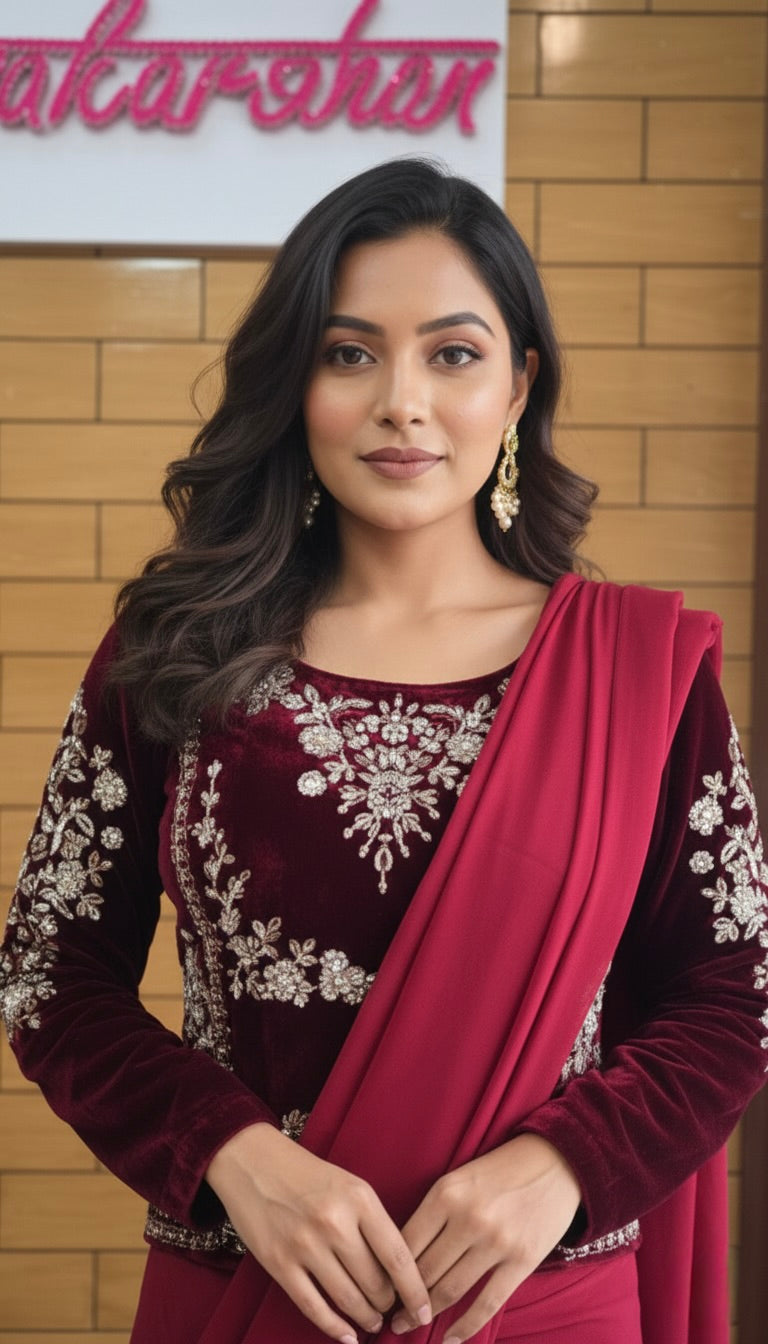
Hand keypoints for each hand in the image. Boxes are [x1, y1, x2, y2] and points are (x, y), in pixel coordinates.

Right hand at [205, 1123, 431, 1342]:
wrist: (253, 1161)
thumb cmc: (306, 1174)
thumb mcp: (350, 1185)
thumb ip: (373, 1221)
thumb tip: (396, 1269)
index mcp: (359, 1199)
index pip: (398, 1256)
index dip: (415, 1291)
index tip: (424, 1310)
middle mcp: (335, 1222)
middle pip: (375, 1282)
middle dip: (388, 1303)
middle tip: (391, 1309)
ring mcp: (305, 1245)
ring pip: (348, 1298)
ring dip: (365, 1318)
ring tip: (373, 1322)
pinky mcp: (279, 1263)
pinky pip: (313, 1306)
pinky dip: (334, 1327)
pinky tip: (347, 1336)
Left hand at [390, 1134, 580, 1341]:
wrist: (556, 1161)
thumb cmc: (500, 1170)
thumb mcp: (459, 1179)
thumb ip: (433, 1211)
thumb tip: (402, 1255)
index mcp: (446, 1193)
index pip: (405, 1243)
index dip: (388, 1272)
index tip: (379, 1287)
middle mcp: (469, 1218)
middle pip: (424, 1271)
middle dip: (403, 1298)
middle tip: (389, 1316)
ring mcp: (497, 1241)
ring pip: (450, 1290)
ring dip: (426, 1314)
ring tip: (410, 1326)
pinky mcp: (522, 1260)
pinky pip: (487, 1304)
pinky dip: (465, 1327)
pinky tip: (450, 1340)